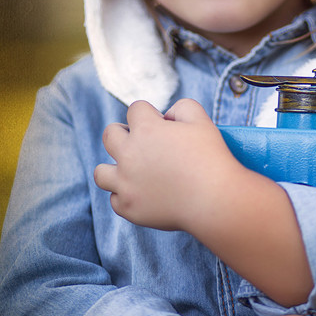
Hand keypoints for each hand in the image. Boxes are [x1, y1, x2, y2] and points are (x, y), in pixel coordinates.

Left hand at [95, 98, 239, 230]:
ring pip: (101, 172)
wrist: (215, 200)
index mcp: (145, 129)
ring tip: (132, 171)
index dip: (150, 114)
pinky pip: (115, 200)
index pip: (135, 110)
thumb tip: (166, 117)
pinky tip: (143, 194)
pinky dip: (126, 196)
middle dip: (124, 134)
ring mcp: (125, 183)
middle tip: (144, 144)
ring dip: (114, 168)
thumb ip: (181, 107)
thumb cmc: (210, 158)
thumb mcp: (201, 119)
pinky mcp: (129, 208)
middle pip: (109, 135)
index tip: (162, 125)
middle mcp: (129, 154)